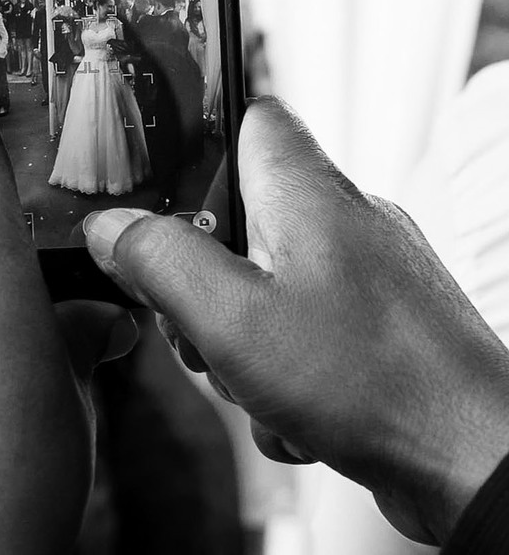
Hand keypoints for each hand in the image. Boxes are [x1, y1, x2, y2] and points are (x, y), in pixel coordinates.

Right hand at [84, 97, 508, 545]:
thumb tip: (110, 228)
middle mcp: (343, 224)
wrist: (475, 463)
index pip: (247, 118)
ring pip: (263, 286)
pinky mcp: (375, 332)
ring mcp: (364, 279)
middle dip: (199, 280)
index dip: (192, 142)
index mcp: (308, 194)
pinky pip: (299, 336)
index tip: (150, 187)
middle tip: (196, 324)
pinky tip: (292, 415)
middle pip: (237, 219)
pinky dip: (280, 376)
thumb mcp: (232, 318)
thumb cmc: (376, 384)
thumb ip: (160, 261)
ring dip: (236, 341)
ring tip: (254, 382)